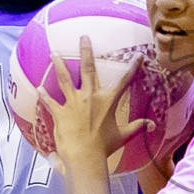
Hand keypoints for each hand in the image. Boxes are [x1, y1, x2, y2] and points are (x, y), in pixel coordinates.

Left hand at [42, 36, 151, 168]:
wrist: (84, 156)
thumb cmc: (104, 147)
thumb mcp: (123, 136)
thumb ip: (137, 127)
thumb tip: (153, 124)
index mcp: (107, 101)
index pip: (124, 81)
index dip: (133, 67)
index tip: (138, 56)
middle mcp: (90, 97)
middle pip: (88, 69)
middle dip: (86, 51)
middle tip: (83, 37)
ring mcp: (73, 103)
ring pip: (65, 79)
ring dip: (59, 65)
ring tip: (54, 53)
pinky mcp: (60, 112)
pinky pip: (50, 101)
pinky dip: (44, 95)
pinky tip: (39, 87)